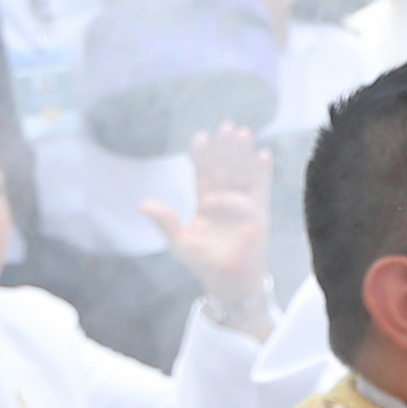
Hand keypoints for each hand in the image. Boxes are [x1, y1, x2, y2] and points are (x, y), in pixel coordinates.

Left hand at [142, 126, 273, 326]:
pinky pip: (261, 189)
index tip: (202, 136)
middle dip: (226, 148)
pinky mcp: (260, 212)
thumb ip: (166, 221)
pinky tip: (263, 154)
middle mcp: (226, 198)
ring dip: (244, 154)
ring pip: (244, 173)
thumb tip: (144, 204)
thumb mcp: (180, 241)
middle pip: (227, 167)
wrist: (228, 280)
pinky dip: (263, 172)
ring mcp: (244, 204)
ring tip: (243, 133)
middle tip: (227, 126)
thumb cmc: (204, 262)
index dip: (203, 156)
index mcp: (206, 202)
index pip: (205, 173)